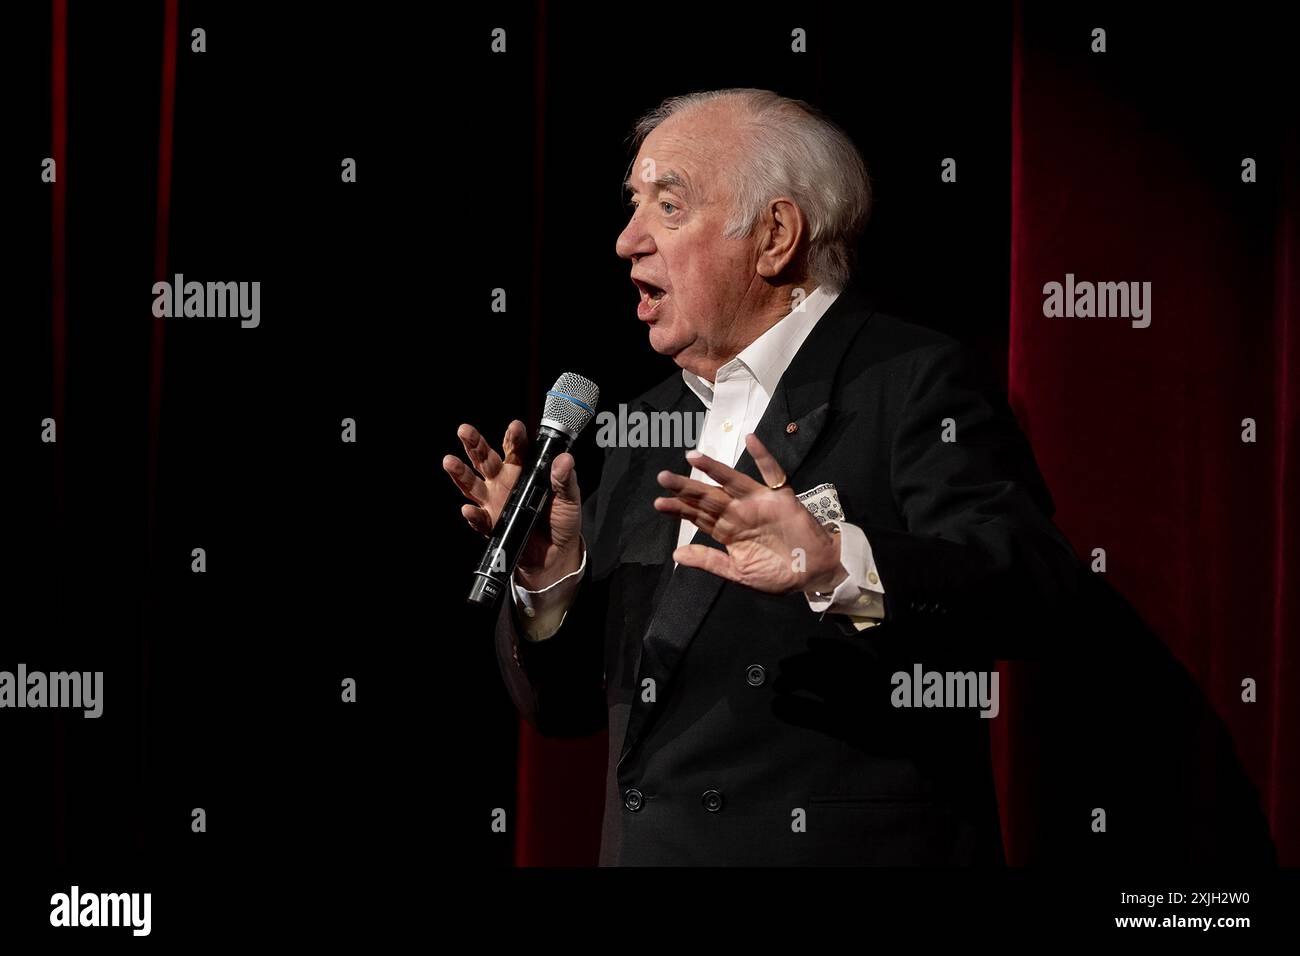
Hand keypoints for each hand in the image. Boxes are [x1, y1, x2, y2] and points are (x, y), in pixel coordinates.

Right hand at [443, 421, 582, 588]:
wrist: (555, 554)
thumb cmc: (561, 520)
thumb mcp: (569, 498)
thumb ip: (565, 480)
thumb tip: (565, 459)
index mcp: (523, 470)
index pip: (516, 449)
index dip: (514, 438)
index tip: (515, 427)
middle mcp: (503, 482)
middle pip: (485, 459)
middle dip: (474, 445)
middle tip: (464, 430)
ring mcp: (493, 502)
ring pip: (472, 484)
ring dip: (460, 473)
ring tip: (449, 461)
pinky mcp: (490, 524)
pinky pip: (479, 519)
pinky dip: (473, 515)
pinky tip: (469, 509)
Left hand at [653, 432, 847, 594]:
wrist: (813, 574)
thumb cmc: (777, 574)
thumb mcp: (738, 573)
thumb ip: (709, 561)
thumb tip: (677, 554)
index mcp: (728, 531)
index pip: (698, 516)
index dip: (679, 508)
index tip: (658, 503)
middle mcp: (739, 513)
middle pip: (709, 496)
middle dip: (686, 487)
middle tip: (663, 477)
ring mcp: (759, 502)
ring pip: (732, 482)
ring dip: (714, 469)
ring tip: (692, 458)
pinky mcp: (781, 497)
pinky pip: (772, 473)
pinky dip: (763, 456)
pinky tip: (751, 439)